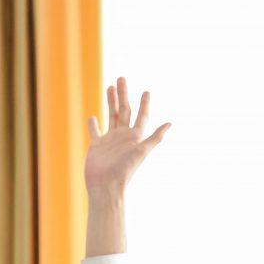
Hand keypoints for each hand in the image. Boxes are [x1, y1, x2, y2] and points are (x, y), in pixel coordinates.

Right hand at [84, 77, 169, 199]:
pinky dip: (93, 124)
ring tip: (110, 87)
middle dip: (123, 95)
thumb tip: (171, 123)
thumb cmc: (125, 170)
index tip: (147, 91)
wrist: (106, 186)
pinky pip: (95, 132)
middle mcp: (123, 137)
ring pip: (111, 116)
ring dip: (111, 102)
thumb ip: (155, 137)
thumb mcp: (142, 151)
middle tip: (121, 78)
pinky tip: (93, 117)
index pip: (141, 116)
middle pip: (124, 111)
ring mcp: (110, 140)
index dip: (144, 104)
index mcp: (135, 137)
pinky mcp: (97, 146)